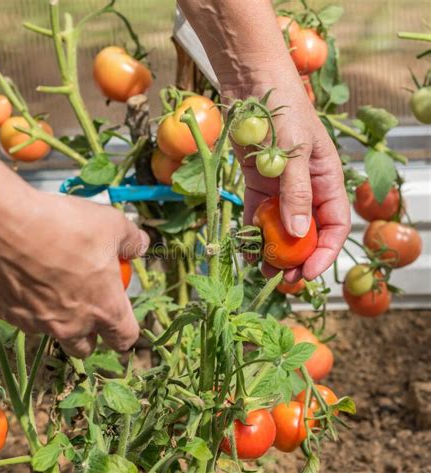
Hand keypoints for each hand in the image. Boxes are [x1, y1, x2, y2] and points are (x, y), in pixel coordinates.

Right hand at [0, 122, 148, 357]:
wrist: (7, 224)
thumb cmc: (66, 226)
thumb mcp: (113, 225)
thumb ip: (132, 241)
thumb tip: (140, 246)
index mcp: (104, 309)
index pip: (124, 338)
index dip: (126, 332)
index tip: (123, 321)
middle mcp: (72, 325)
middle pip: (86, 347)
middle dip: (91, 333)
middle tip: (88, 305)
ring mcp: (38, 323)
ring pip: (54, 333)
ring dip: (60, 320)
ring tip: (56, 287)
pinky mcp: (9, 314)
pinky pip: (25, 316)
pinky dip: (31, 304)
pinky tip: (29, 276)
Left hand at [225, 81, 350, 281]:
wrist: (251, 84)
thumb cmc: (283, 112)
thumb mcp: (295, 154)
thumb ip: (297, 194)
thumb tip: (300, 234)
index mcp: (327, 180)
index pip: (334, 225)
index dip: (325, 252)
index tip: (308, 272)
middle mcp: (306, 187)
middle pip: (307, 232)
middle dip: (298, 257)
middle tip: (283, 278)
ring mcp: (280, 187)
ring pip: (281, 228)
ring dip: (273, 250)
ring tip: (262, 270)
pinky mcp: (257, 184)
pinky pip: (256, 215)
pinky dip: (252, 233)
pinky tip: (246, 249)